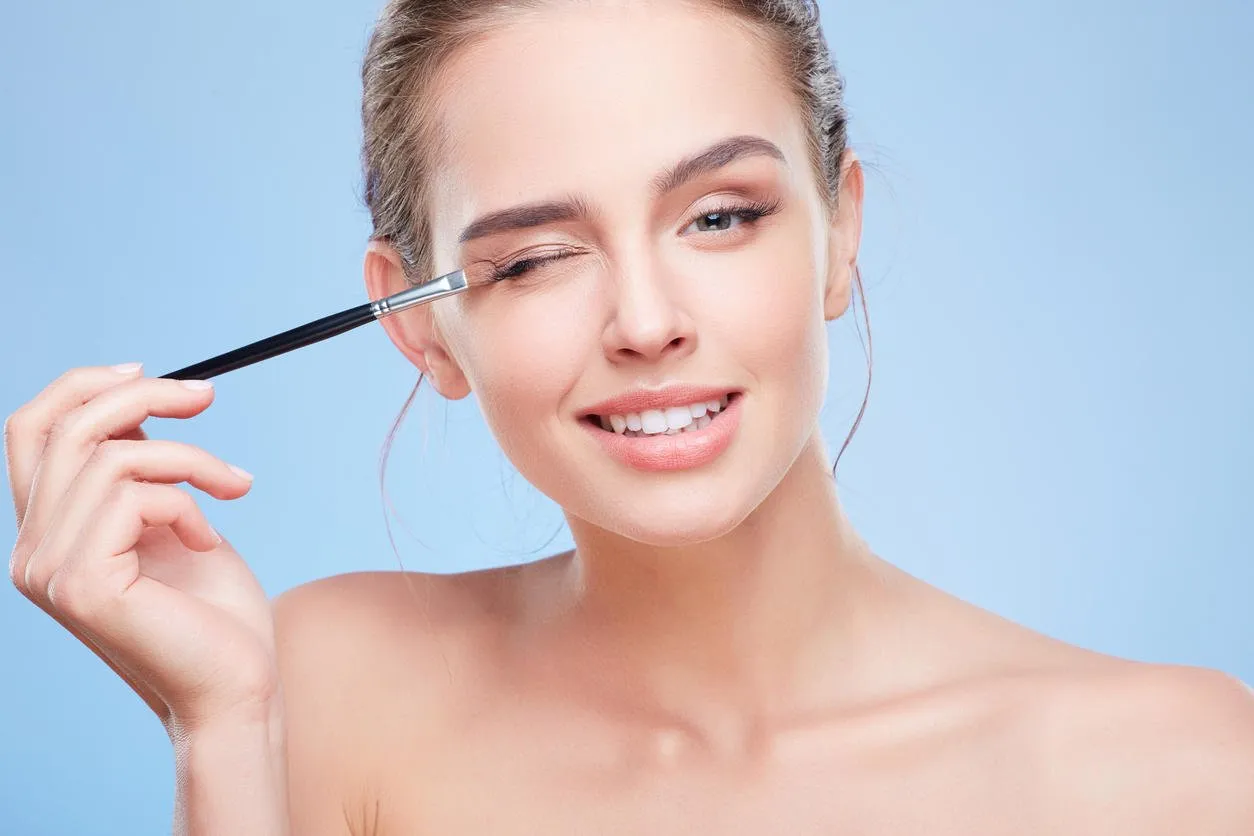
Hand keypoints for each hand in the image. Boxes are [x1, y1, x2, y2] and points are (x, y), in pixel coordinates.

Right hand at [6, 364, 277, 733]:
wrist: (236, 686)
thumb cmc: (214, 611)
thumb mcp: (171, 520)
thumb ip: (137, 471)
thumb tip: (135, 403)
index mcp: (47, 532)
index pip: (30, 430)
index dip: (81, 385)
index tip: (148, 372)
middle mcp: (31, 551)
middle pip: (70, 426)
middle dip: (148, 397)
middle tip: (209, 397)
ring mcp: (47, 570)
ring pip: (113, 457)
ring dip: (191, 460)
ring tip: (232, 488)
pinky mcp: (81, 584)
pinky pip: (134, 497)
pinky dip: (189, 504)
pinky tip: (210, 542)